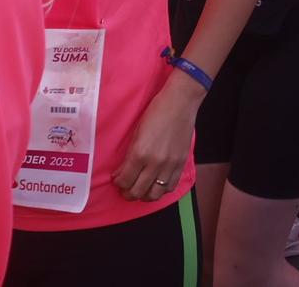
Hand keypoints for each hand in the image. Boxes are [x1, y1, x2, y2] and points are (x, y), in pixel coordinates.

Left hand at [113, 79, 199, 201]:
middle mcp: (155, 163)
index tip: (117, 180)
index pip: (125, 180)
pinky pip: (170, 187)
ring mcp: (170, 166)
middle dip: (128, 193)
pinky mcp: (181, 165)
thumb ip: (129, 155)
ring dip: (144, 195)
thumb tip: (121, 172)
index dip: (118, 183)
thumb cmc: (156, 112)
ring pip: (154, 194)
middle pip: (138, 191)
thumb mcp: (137, 132)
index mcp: (140, 153)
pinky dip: (161, 190)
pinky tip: (156, 185)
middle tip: (125, 189)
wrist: (180, 103)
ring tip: (140, 190)